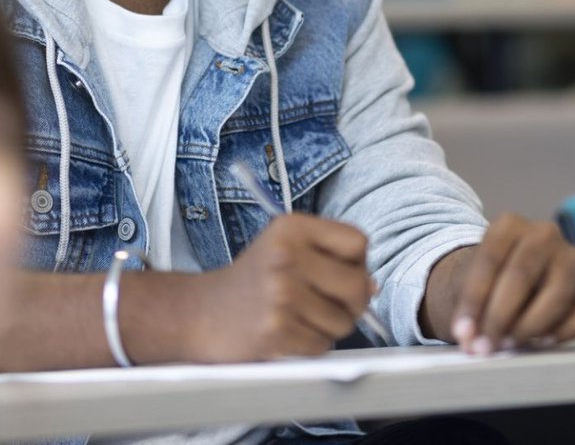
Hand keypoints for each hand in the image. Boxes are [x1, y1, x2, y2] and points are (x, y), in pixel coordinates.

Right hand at [188, 213, 374, 361]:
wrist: (202, 313)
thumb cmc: (253, 280)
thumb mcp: (286, 249)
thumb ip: (331, 259)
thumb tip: (372, 287)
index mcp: (291, 228)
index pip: (357, 242)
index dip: (356, 263)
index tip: (338, 272)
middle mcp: (285, 256)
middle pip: (357, 284)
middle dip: (353, 302)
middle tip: (331, 304)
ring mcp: (280, 295)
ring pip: (343, 321)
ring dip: (328, 327)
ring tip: (299, 317)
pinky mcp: (276, 331)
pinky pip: (322, 345)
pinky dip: (311, 345)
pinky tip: (289, 333)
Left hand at [427, 214, 574, 354]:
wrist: (513, 276)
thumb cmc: (489, 281)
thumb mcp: (470, 283)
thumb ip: (469, 306)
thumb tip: (470, 338)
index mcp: (509, 225)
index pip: (489, 260)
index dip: (474, 299)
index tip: (463, 332)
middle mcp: (543, 234)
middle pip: (522, 275)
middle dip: (500, 316)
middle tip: (485, 346)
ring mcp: (572, 256)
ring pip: (557, 294)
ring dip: (531, 326)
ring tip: (509, 344)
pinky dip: (566, 330)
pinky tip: (542, 342)